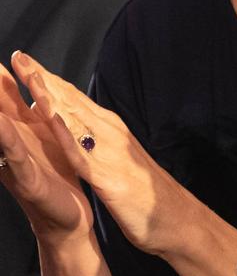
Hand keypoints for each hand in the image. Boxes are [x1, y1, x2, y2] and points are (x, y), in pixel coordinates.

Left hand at [11, 52, 192, 256]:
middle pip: (72, 101)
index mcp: (110, 130)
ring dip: (52, 98)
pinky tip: (52, 122)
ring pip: (76, 120)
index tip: (24, 59)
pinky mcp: (110, 179)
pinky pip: (84, 155)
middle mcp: (111, 134)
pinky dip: (67, 136)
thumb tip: (76, 126)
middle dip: (43, 78)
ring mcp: (111, 154)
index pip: (73, 98)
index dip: (48, 78)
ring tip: (30, 77)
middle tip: (18, 56)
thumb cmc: (148, 193)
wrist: (179, 219)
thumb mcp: (119, 160)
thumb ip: (99, 142)